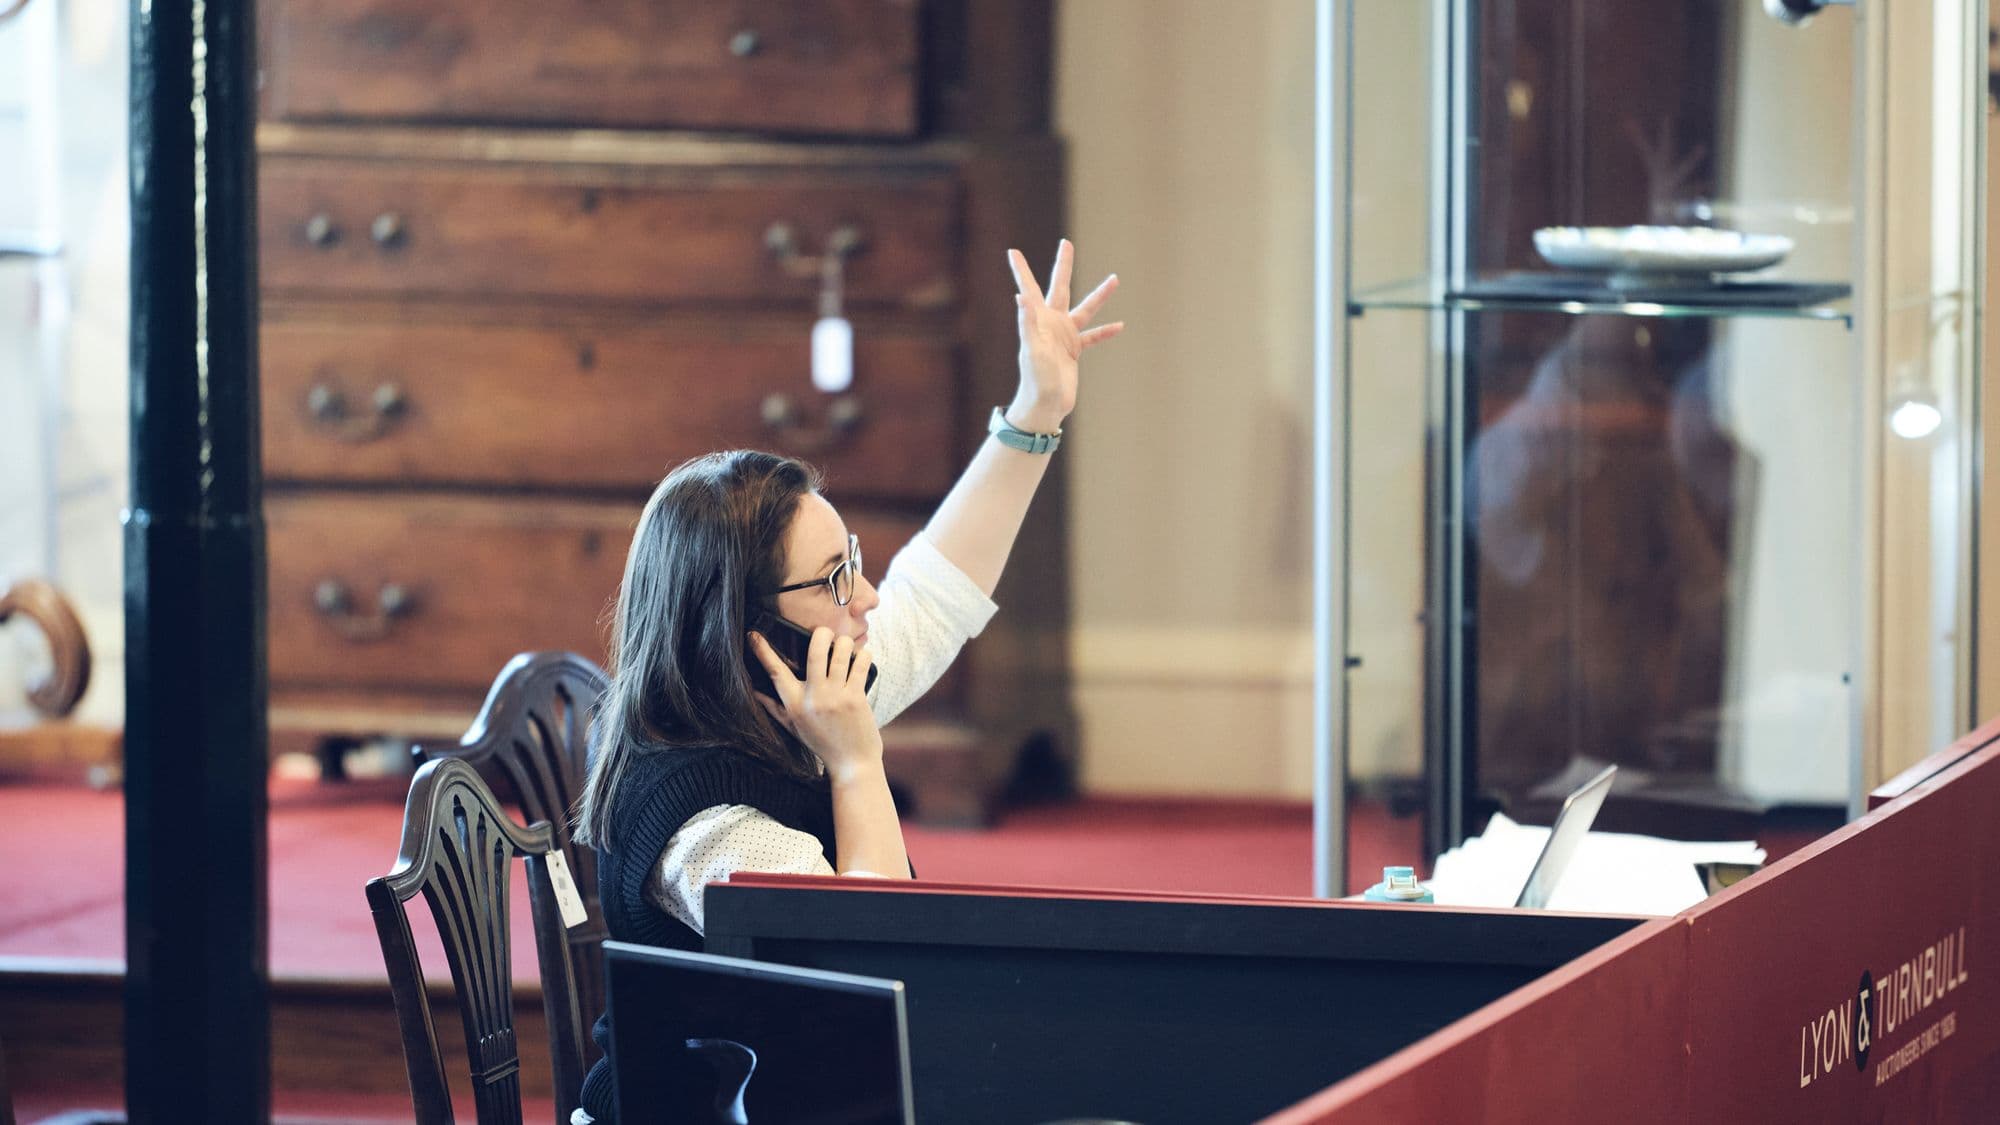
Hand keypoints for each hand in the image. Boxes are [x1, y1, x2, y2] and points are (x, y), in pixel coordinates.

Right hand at [748, 627, 881, 783]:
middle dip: (821, 633)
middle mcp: (813, 698)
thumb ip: (773, 707)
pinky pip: (860, 664)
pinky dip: (863, 654)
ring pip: (840, 653)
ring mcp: (836, 697)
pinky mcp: (856, 698)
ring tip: (844, 644)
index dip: (763, 651)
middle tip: (824, 631)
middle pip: (814, 651)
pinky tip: (861, 655)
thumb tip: (754, 690)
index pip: (775, 672)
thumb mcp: (793, 726)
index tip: (753, 635)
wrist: (852, 764)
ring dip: (844, 642)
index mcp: (794, 704)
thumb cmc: (822, 743)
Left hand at [1005, 239, 1123, 433]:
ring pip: (1085, 309)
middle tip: (1066, 243)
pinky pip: (1092, 337)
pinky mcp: (1073, 351)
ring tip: (1115, 279)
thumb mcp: (1032, 349)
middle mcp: (1050, 323)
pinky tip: (1119, 326)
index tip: (1013, 251)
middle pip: (1059, 287)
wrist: (1044, 405)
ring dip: (1099, 296)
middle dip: (1063, 265)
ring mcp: (1063, 336)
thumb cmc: (1035, 379)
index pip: (1028, 288)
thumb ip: (1027, 323)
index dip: (1021, 270)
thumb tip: (1019, 297)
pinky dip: (1105, 331)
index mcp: (1038, 320)